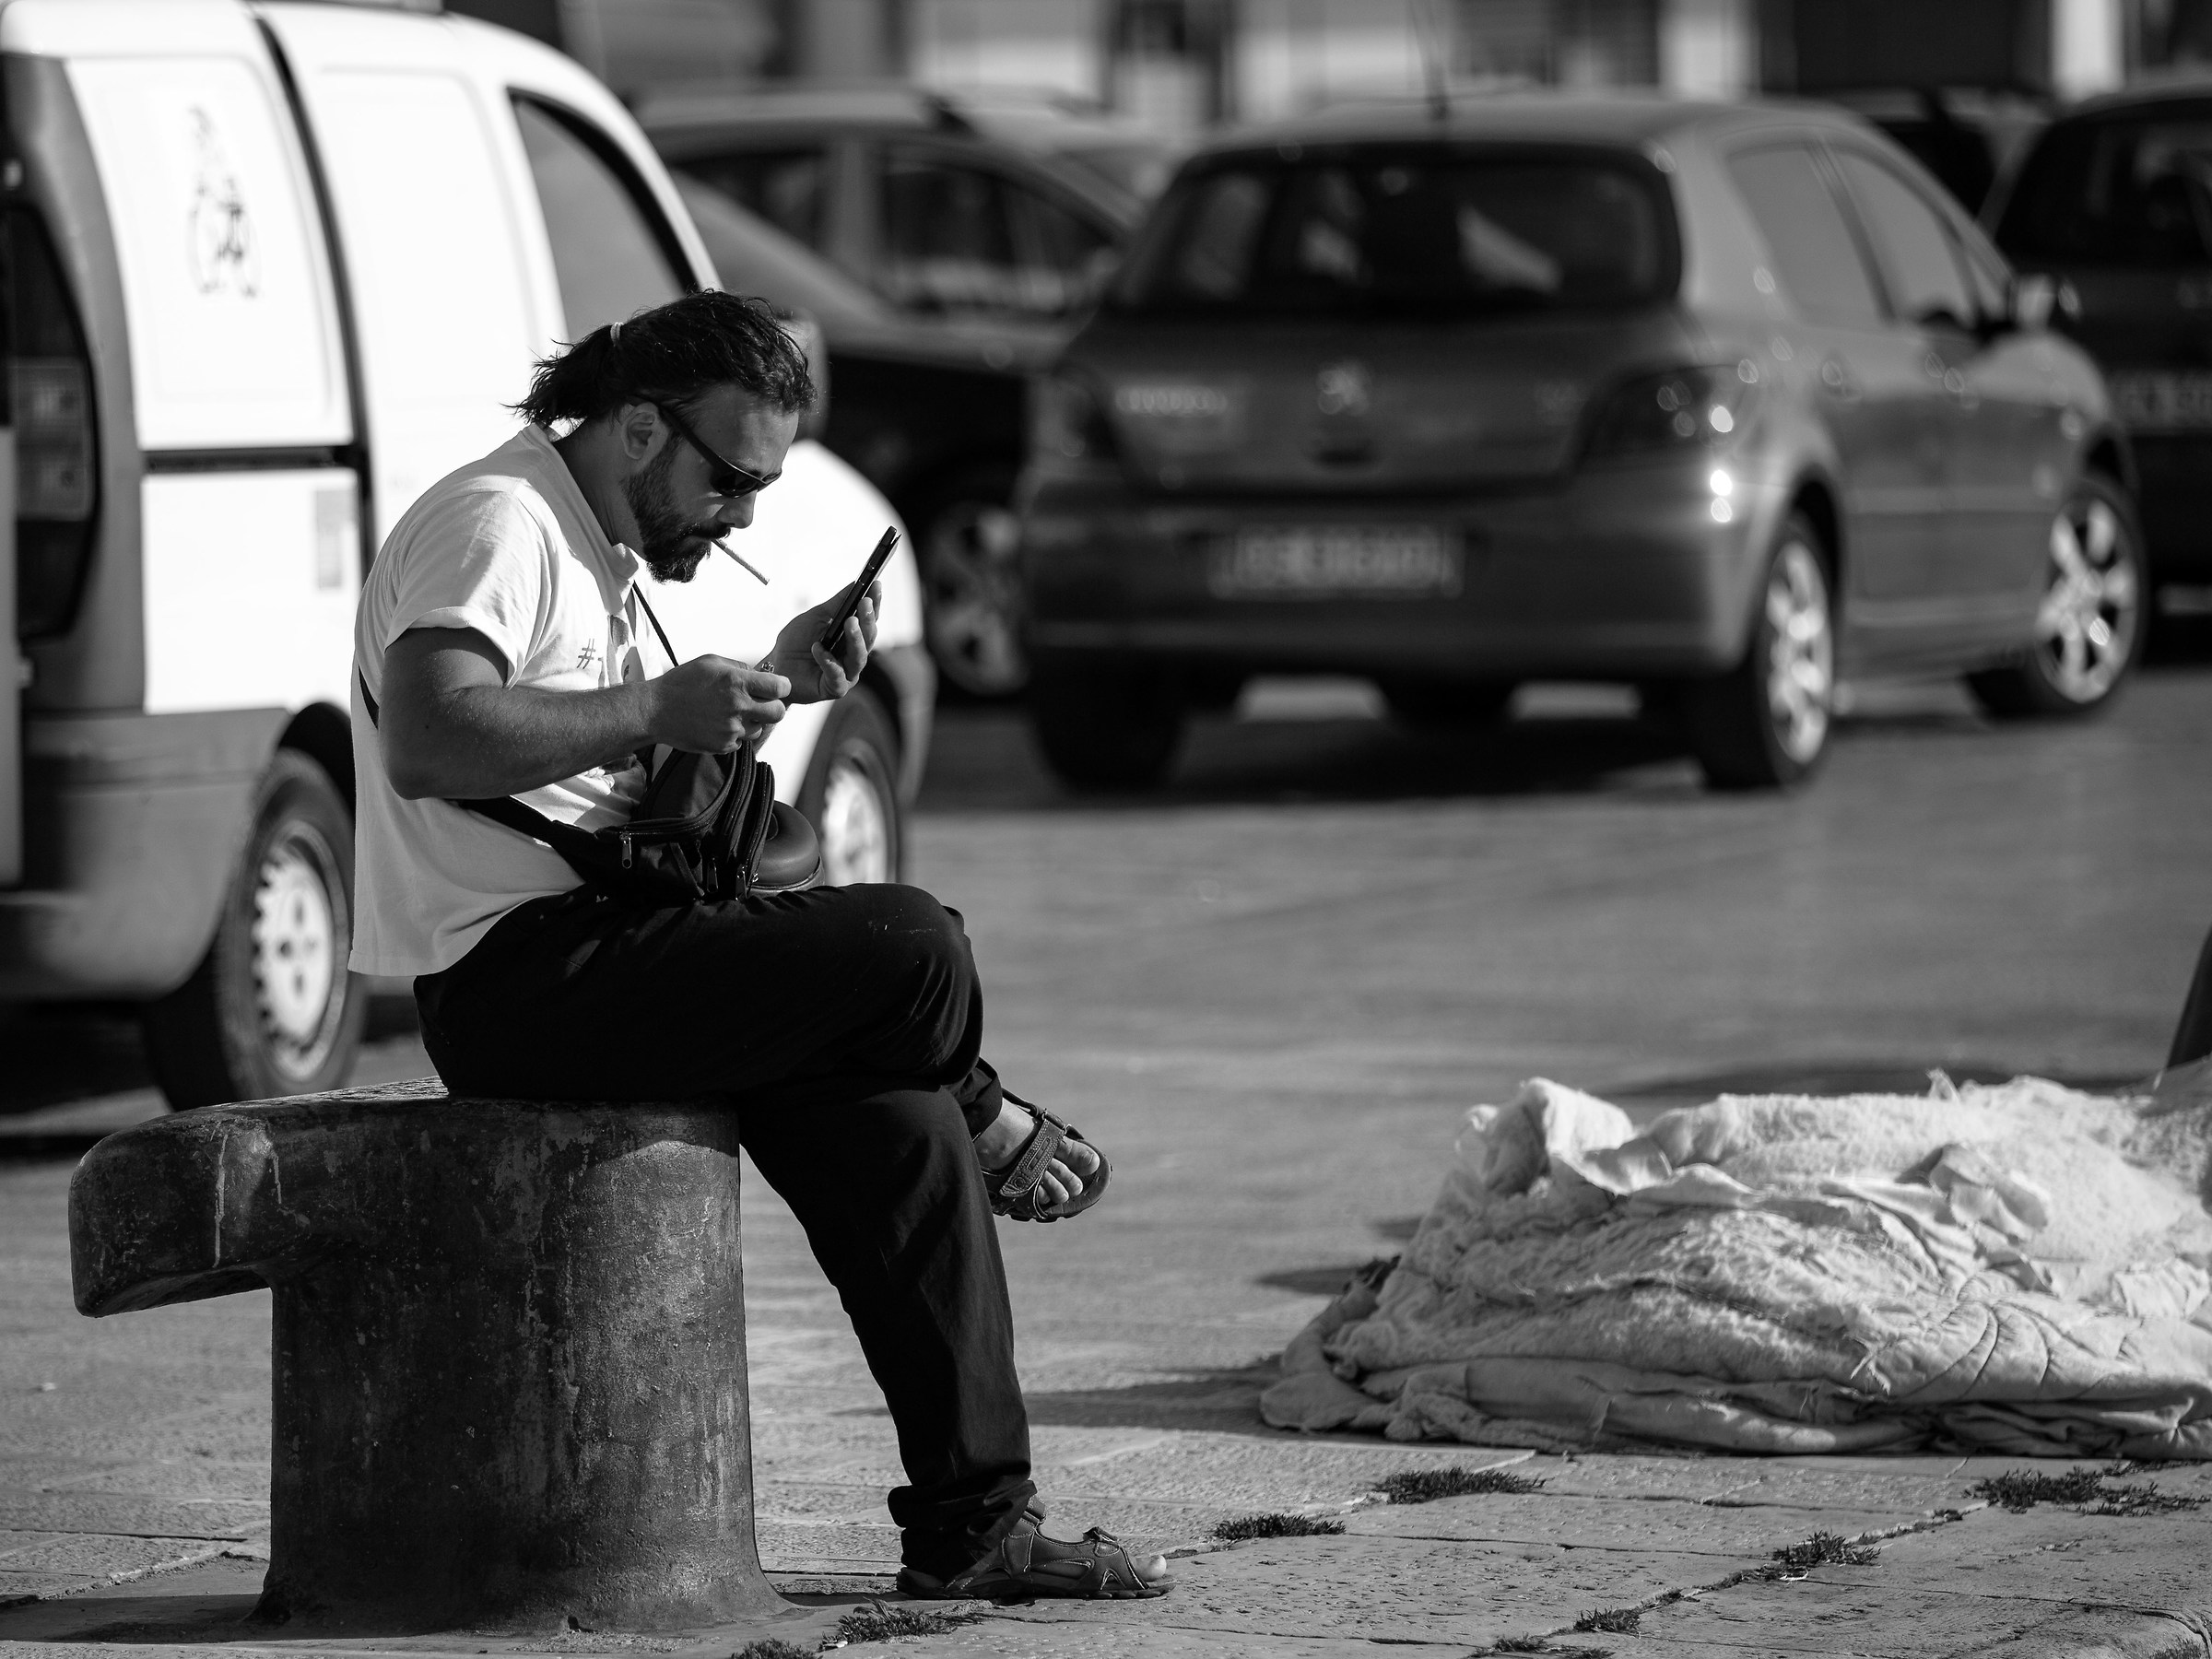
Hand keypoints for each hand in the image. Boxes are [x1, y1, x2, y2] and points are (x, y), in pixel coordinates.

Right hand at [643, 654, 789, 751]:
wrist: (655, 711)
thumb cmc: (680, 684)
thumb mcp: (710, 662)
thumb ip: (739, 667)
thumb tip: (759, 673)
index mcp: (737, 682)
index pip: (780, 688)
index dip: (781, 687)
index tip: (776, 687)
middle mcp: (738, 707)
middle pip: (778, 713)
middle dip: (773, 707)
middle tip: (761, 703)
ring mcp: (731, 729)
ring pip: (759, 728)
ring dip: (751, 721)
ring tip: (729, 713)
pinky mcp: (723, 745)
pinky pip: (741, 741)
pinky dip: (734, 734)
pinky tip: (717, 723)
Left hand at [768, 580, 879, 703]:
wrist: (775, 666)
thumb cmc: (796, 643)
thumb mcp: (815, 617)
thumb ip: (836, 604)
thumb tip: (854, 584)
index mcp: (851, 638)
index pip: (868, 621)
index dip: (874, 604)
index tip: (876, 586)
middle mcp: (853, 656)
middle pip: (868, 639)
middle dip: (868, 620)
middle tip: (865, 603)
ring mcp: (846, 673)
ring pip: (858, 658)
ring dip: (855, 639)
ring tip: (850, 622)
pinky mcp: (834, 688)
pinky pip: (837, 675)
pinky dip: (828, 661)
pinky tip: (818, 648)